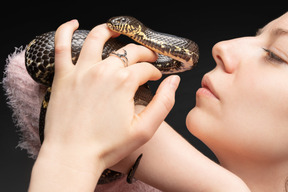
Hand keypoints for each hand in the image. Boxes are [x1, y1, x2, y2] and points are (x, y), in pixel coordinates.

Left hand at [41, 20, 179, 172]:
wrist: (72, 156)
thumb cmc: (107, 146)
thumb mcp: (145, 129)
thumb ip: (164, 102)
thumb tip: (174, 81)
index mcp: (124, 82)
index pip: (146, 68)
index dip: (154, 71)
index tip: (155, 76)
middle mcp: (103, 70)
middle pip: (128, 51)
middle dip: (142, 52)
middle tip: (146, 57)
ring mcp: (81, 71)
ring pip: (97, 39)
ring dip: (110, 30)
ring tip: (117, 29)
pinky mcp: (63, 76)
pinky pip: (61, 46)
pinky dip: (65, 30)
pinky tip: (72, 23)